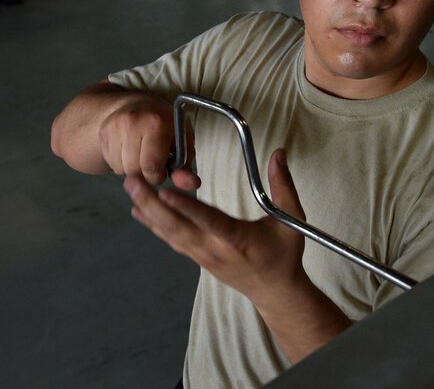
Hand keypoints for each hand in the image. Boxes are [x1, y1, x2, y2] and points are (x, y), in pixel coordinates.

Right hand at [100, 93, 199, 188]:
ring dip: (132, 170)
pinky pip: (111, 162)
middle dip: (145, 174)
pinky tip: (130, 152)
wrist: (139, 103)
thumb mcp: (182, 142)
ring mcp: (115, 126)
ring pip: (121, 168)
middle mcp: (133, 122)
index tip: (163, 170)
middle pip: (134, 170)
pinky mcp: (103, 131)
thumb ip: (186, 166)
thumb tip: (193, 184)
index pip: (151, 166)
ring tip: (142, 156)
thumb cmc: (166, 125)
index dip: (158, 176)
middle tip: (152, 164)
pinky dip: (121, 163)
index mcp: (157, 123)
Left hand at [124, 148, 308, 307]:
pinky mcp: (197, 258)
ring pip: (170, 234)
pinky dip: (153, 225)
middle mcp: (215, 249)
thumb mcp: (291, 219)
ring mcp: (203, 256)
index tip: (167, 192)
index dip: (187, 208)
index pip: (210, 221)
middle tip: (133, 182)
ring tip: (131, 188)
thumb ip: (283, 186)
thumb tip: (279, 153)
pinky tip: (139, 211)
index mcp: (238, 239)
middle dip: (152, 205)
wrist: (274, 291)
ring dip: (148, 211)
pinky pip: (172, 240)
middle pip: (178, 228)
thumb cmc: (284, 254)